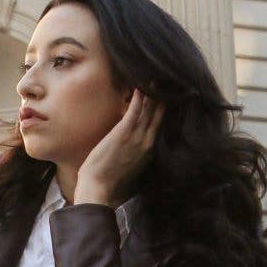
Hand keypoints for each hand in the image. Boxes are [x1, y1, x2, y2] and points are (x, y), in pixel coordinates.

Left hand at [74, 88, 164, 205]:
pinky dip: (139, 98)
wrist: (98, 189)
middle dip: (162, 97)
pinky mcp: (123, 134)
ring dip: (153, 93)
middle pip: (158, 114)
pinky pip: (135, 111)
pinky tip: (141, 86)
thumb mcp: (129, 166)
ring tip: (156, 77)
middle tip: (167, 80)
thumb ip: (135, 152)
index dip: (163, 109)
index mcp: (148, 150)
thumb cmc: (110, 180)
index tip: (167, 96)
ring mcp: (136, 137)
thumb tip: (134, 144)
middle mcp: (146, 142)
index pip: (159, 125)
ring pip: (149, 110)